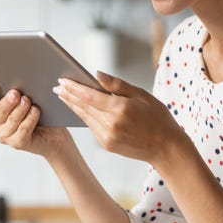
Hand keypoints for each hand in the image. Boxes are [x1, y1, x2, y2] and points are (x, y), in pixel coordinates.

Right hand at [0, 80, 71, 158]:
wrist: (53, 135)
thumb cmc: (40, 115)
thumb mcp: (29, 100)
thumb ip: (21, 92)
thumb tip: (21, 80)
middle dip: (7, 101)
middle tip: (15, 93)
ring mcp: (6, 135)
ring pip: (12, 120)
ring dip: (21, 109)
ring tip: (28, 101)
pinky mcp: (17, 143)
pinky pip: (22, 130)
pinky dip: (30, 119)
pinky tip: (36, 111)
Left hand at [53, 71, 188, 163]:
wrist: (165, 148)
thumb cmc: (157, 118)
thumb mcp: (141, 95)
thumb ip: (117, 85)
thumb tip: (97, 74)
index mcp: (119, 109)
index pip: (89, 95)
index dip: (74, 87)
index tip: (62, 80)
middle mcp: (110, 124)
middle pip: (83, 106)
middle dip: (68, 95)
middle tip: (57, 86)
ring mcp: (107, 136)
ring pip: (85, 117)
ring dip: (73, 105)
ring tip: (63, 95)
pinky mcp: (106, 145)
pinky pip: (91, 126)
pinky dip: (84, 116)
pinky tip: (78, 108)